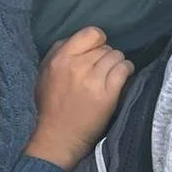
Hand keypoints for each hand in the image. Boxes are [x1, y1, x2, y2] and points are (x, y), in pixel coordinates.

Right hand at [26, 27, 132, 170]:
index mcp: (59, 58)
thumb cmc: (50, 107)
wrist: (56, 138)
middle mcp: (76, 66)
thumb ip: (59, 53)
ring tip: (113, 74)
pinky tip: (124, 76)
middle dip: (107, 56)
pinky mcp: (106, 94)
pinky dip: (127, 70)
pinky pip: (124, 69)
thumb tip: (82, 40)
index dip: (98, 41)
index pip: (90, 33)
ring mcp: (92, 80)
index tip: (97, 50)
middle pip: (105, 47)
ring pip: (117, 56)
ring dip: (118, 63)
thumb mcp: (44, 74)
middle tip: (103, 69)